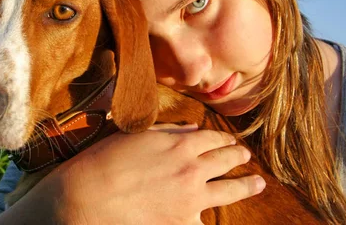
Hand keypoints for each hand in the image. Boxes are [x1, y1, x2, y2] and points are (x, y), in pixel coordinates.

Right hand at [49, 124, 264, 223]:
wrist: (88, 198)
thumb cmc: (106, 161)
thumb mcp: (136, 135)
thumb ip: (168, 131)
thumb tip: (192, 130)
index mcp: (180, 144)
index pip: (212, 137)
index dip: (223, 137)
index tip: (229, 139)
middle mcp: (193, 169)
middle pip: (227, 159)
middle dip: (238, 156)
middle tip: (246, 156)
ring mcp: (191, 199)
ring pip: (230, 190)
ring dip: (247, 185)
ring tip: (257, 183)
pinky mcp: (183, 224)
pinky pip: (206, 221)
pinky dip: (212, 217)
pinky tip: (217, 216)